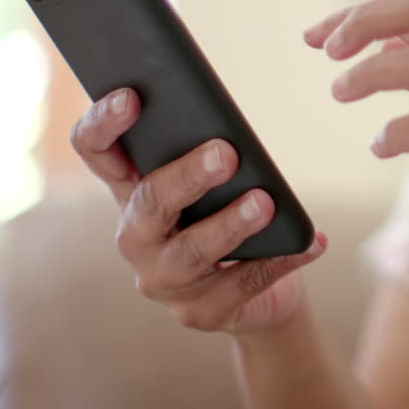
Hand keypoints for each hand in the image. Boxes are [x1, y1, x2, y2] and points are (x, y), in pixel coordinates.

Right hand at [70, 89, 326, 333]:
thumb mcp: (217, 182)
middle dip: (187, 176)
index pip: (96, 152)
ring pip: (192, 251)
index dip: (103, 124)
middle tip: (227, 153)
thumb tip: (232, 131)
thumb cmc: (230, 216)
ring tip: (266, 202)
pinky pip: (243, 284)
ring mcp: (164, 280)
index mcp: (132, 190)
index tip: (131, 95)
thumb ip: (211, 152)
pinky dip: (282, 260)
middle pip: (149, 202)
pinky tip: (311, 240)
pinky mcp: (200, 313)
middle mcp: (137, 237)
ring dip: (231, 224)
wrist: (259, 294)